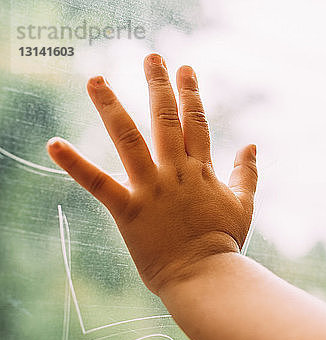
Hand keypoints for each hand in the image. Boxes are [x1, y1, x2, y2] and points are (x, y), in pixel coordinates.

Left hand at [47, 53, 257, 294]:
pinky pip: (98, 183)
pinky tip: (54, 144)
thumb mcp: (244, 204)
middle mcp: (176, 171)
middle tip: (150, 57)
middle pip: (166, 119)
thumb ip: (246, 173)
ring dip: (111, 107)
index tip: (184, 69)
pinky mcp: (129, 209)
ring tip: (95, 79)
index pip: (196, 122)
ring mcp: (152, 188)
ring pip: (130, 139)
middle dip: (158, 85)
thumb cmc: (223, 242)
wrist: (205, 276)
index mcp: (202, 170)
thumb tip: (252, 145)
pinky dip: (75, 164)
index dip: (190, 93)